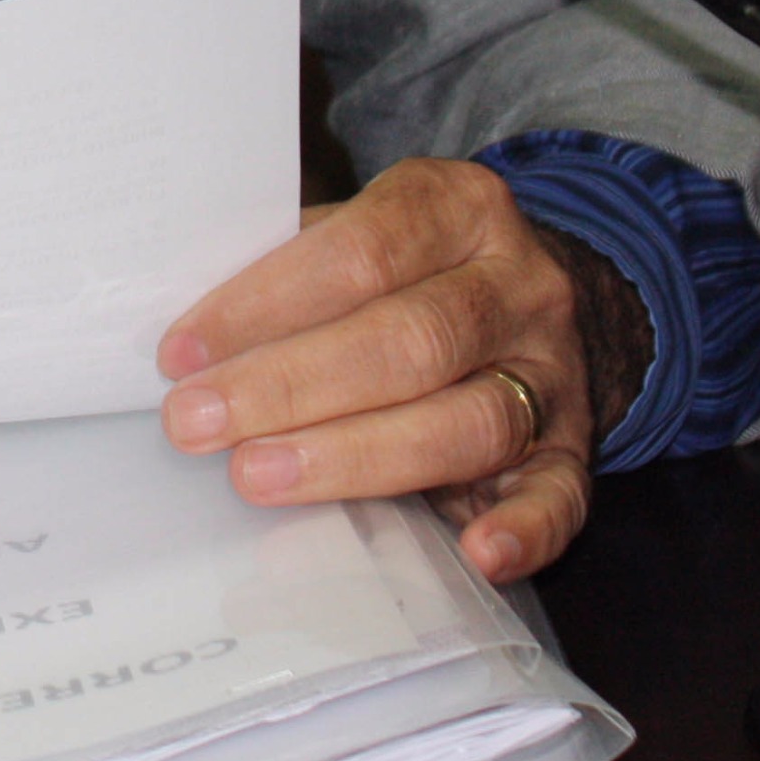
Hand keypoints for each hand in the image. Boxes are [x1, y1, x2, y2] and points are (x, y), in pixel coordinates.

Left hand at [154, 157, 648, 584]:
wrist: (543, 298)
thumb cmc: (408, 272)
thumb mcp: (358, 233)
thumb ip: (289, 269)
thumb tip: (187, 341)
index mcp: (459, 209)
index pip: (360, 252)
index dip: (264, 303)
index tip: (182, 353)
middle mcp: (519, 286)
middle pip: (409, 340)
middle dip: (290, 386)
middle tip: (199, 422)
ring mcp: (554, 371)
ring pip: (471, 420)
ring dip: (358, 457)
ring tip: (261, 476)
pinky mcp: (578, 451)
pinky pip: (564, 495)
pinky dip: (525, 529)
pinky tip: (474, 552)